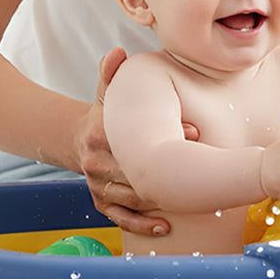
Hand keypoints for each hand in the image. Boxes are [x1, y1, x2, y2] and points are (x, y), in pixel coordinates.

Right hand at [81, 48, 200, 236]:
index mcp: (98, 134)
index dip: (164, 136)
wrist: (79, 140)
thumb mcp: (107, 93)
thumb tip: (117, 52)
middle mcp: (95, 162)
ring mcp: (97, 185)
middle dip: (168, 170)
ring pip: (132, 197)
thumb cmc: (105, 114)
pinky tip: (165, 226)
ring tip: (193, 196)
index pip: (132, 138)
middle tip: (200, 166)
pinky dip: (141, 224)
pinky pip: (121, 218)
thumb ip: (111, 72)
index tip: (193, 131)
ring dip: (161, 198)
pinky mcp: (100, 202)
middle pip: (135, 171)